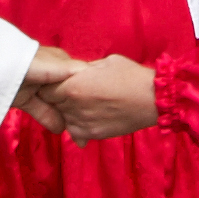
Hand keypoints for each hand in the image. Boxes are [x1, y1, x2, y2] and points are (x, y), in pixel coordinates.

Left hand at [25, 49, 161, 138]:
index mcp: (73, 86)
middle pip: (54, 105)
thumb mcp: (105, 63)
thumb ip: (84, 70)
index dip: (52, 86)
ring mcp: (83, 123)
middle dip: (59, 99)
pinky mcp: (93, 135)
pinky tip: (91, 117)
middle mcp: (73, 107)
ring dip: (69, 113)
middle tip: (75, 92)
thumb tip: (75, 73)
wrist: (152, 99)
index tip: (61, 83)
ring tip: (86, 104)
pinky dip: (79, 126)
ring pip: (64, 119)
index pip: (46, 90)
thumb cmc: (131, 75)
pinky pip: (76, 133)